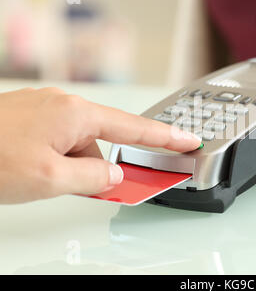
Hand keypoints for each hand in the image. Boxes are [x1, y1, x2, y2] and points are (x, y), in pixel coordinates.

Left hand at [0, 87, 200, 203]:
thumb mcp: (50, 179)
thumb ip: (93, 179)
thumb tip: (114, 177)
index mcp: (76, 114)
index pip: (135, 129)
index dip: (166, 138)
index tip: (189, 141)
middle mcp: (65, 105)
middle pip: (100, 142)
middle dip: (93, 168)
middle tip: (72, 185)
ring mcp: (46, 109)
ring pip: (76, 145)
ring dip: (68, 167)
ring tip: (37, 179)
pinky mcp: (31, 117)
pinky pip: (58, 141)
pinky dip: (54, 160)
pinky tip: (32, 170)